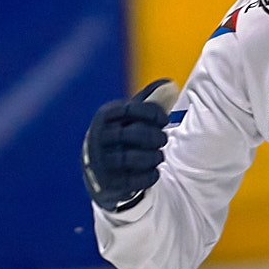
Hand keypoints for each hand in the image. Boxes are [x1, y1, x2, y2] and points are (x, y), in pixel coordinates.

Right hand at [82, 80, 176, 211]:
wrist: (98, 169)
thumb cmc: (121, 134)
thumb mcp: (130, 116)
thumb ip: (149, 100)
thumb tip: (171, 85)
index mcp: (105, 116)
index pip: (131, 109)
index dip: (153, 113)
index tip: (165, 120)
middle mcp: (98, 137)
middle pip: (131, 134)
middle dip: (154, 137)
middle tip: (164, 140)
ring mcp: (99, 161)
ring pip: (129, 159)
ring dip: (152, 157)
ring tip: (159, 157)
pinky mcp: (106, 183)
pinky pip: (130, 181)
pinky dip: (148, 177)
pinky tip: (154, 173)